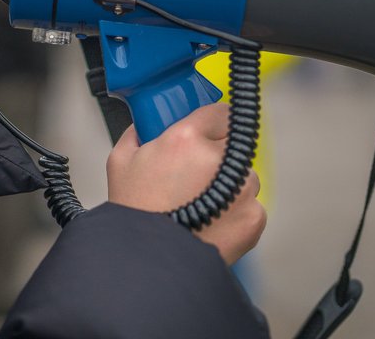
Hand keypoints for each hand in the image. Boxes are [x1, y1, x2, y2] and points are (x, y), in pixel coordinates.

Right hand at [106, 103, 265, 264]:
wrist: (149, 263)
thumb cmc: (134, 213)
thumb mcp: (120, 162)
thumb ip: (137, 132)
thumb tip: (145, 123)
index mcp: (187, 139)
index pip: (220, 112)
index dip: (213, 123)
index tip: (208, 131)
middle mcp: (220, 159)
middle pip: (234, 144)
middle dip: (219, 154)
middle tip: (197, 173)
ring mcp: (242, 189)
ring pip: (244, 175)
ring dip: (230, 183)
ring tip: (201, 204)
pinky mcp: (254, 217)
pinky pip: (250, 204)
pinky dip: (236, 211)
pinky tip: (212, 222)